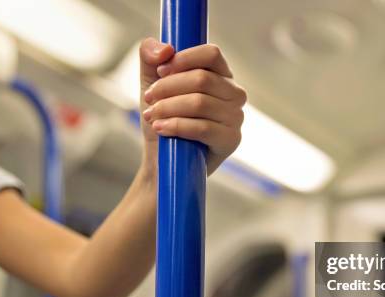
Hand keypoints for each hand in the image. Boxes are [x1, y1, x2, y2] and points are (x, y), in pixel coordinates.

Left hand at [138, 38, 245, 174]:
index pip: (211, 54)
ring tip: (151, 116)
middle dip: (168, 88)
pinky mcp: (231, 140)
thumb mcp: (151, 83)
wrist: (162, 160)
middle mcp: (234, 94)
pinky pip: (203, 128)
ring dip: (168, 108)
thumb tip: (165, 49)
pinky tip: (160, 128)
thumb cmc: (162, 119)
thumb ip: (151, 57)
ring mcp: (236, 118)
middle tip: (148, 100)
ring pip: (200, 103)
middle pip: (202, 79)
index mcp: (221, 75)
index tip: (160, 71)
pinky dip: (176, 126)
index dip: (184, 59)